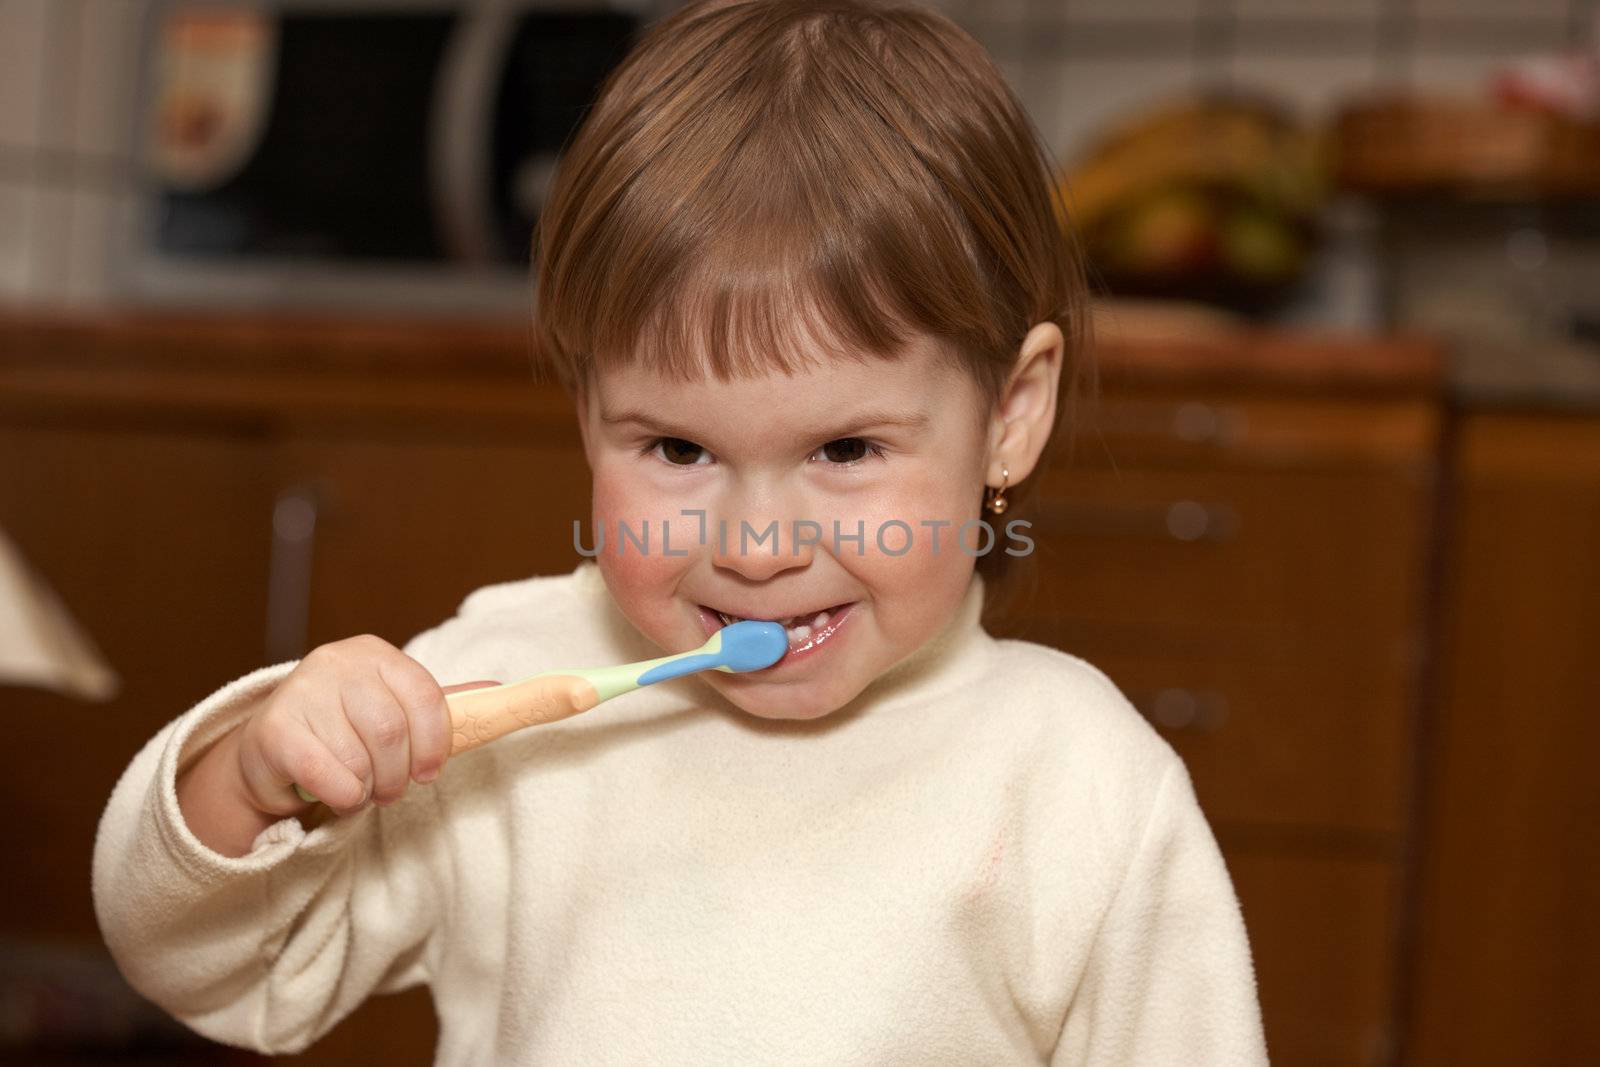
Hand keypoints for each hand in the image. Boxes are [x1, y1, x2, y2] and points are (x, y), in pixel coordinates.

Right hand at [234, 634, 498, 816]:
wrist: (271, 750)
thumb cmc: (344, 730)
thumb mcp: (392, 710)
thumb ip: (436, 705)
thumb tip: (499, 688)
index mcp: (374, 654)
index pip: (424, 695)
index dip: (435, 743)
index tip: (429, 773)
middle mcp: (336, 662)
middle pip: (392, 731)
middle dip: (398, 775)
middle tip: (389, 790)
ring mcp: (302, 691)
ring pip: (360, 759)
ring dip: (366, 789)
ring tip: (357, 787)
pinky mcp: (274, 729)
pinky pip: (328, 777)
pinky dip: (341, 796)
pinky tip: (334, 792)